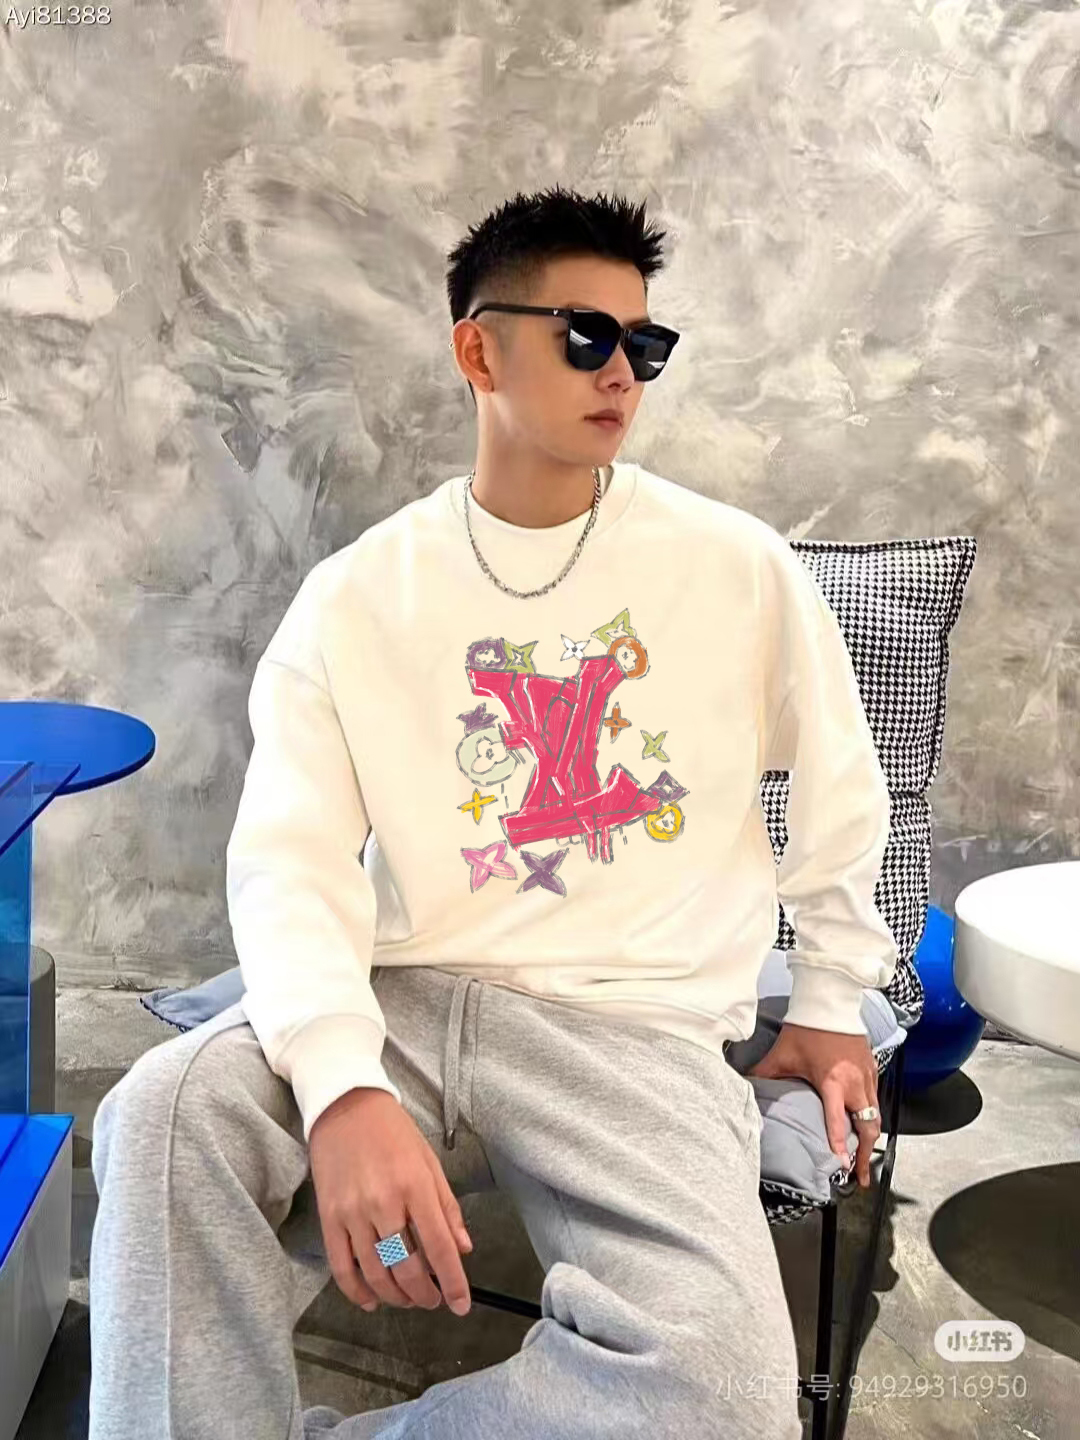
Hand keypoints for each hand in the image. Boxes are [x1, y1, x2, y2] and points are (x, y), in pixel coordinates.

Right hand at [308, 1087, 473, 1314]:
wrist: (345, 1106)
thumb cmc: (393, 1132)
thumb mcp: (430, 1162)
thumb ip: (447, 1208)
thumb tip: (463, 1249)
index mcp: (415, 1185)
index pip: (439, 1247)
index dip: (453, 1282)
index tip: (461, 1304)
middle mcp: (384, 1202)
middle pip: (406, 1268)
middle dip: (424, 1294)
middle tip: (433, 1300)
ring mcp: (352, 1212)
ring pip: (375, 1273)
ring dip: (395, 1296)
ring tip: (407, 1299)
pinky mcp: (328, 1218)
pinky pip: (341, 1267)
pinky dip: (356, 1291)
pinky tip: (371, 1300)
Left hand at [747, 1024, 880, 1188]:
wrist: (830, 1001)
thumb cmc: (806, 1027)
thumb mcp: (783, 1054)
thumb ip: (765, 1074)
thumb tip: (745, 1086)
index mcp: (832, 1082)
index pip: (837, 1123)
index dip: (839, 1148)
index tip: (841, 1168)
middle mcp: (854, 1083)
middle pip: (867, 1127)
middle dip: (864, 1154)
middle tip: (859, 1176)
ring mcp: (867, 1076)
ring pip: (875, 1115)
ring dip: (870, 1138)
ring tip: (864, 1159)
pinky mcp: (872, 1068)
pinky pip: (876, 1098)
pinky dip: (872, 1116)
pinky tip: (864, 1126)